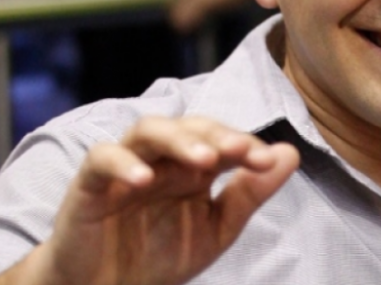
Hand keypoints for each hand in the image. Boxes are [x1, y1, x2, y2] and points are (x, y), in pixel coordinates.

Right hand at [0, 117, 298, 284]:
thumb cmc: (161, 255)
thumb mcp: (217, 229)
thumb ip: (250, 193)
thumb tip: (291, 153)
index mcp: (193, 167)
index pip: (222, 139)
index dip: (245, 144)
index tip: (268, 160)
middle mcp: (162, 159)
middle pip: (189, 126)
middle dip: (217, 134)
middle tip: (240, 150)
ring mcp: (126, 166)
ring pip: (148, 130)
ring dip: (179, 140)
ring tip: (204, 160)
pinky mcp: (89, 184)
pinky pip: (101, 159)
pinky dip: (122, 162)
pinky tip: (144, 179)